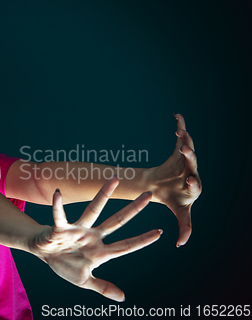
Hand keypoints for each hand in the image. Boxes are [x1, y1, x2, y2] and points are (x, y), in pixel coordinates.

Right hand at [30, 177, 161, 301]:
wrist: (43, 253)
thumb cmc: (64, 263)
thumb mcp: (84, 280)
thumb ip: (103, 287)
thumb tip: (123, 299)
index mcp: (99, 251)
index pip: (125, 246)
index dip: (142, 240)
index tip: (160, 232)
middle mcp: (92, 236)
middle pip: (116, 221)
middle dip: (133, 209)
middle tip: (149, 194)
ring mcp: (77, 230)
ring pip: (93, 210)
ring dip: (103, 195)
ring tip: (115, 179)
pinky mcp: (60, 228)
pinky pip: (59, 216)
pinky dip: (57, 205)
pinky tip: (58, 194)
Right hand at [148, 113, 201, 246]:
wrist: (166, 187)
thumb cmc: (174, 200)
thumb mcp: (181, 213)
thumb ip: (185, 227)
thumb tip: (181, 245)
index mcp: (194, 186)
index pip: (196, 183)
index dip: (193, 181)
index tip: (189, 180)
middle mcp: (192, 170)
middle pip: (194, 162)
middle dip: (190, 156)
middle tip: (185, 150)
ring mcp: (186, 159)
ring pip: (188, 147)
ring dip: (185, 139)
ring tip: (180, 132)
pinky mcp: (180, 151)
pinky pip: (182, 136)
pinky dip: (181, 126)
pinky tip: (177, 116)